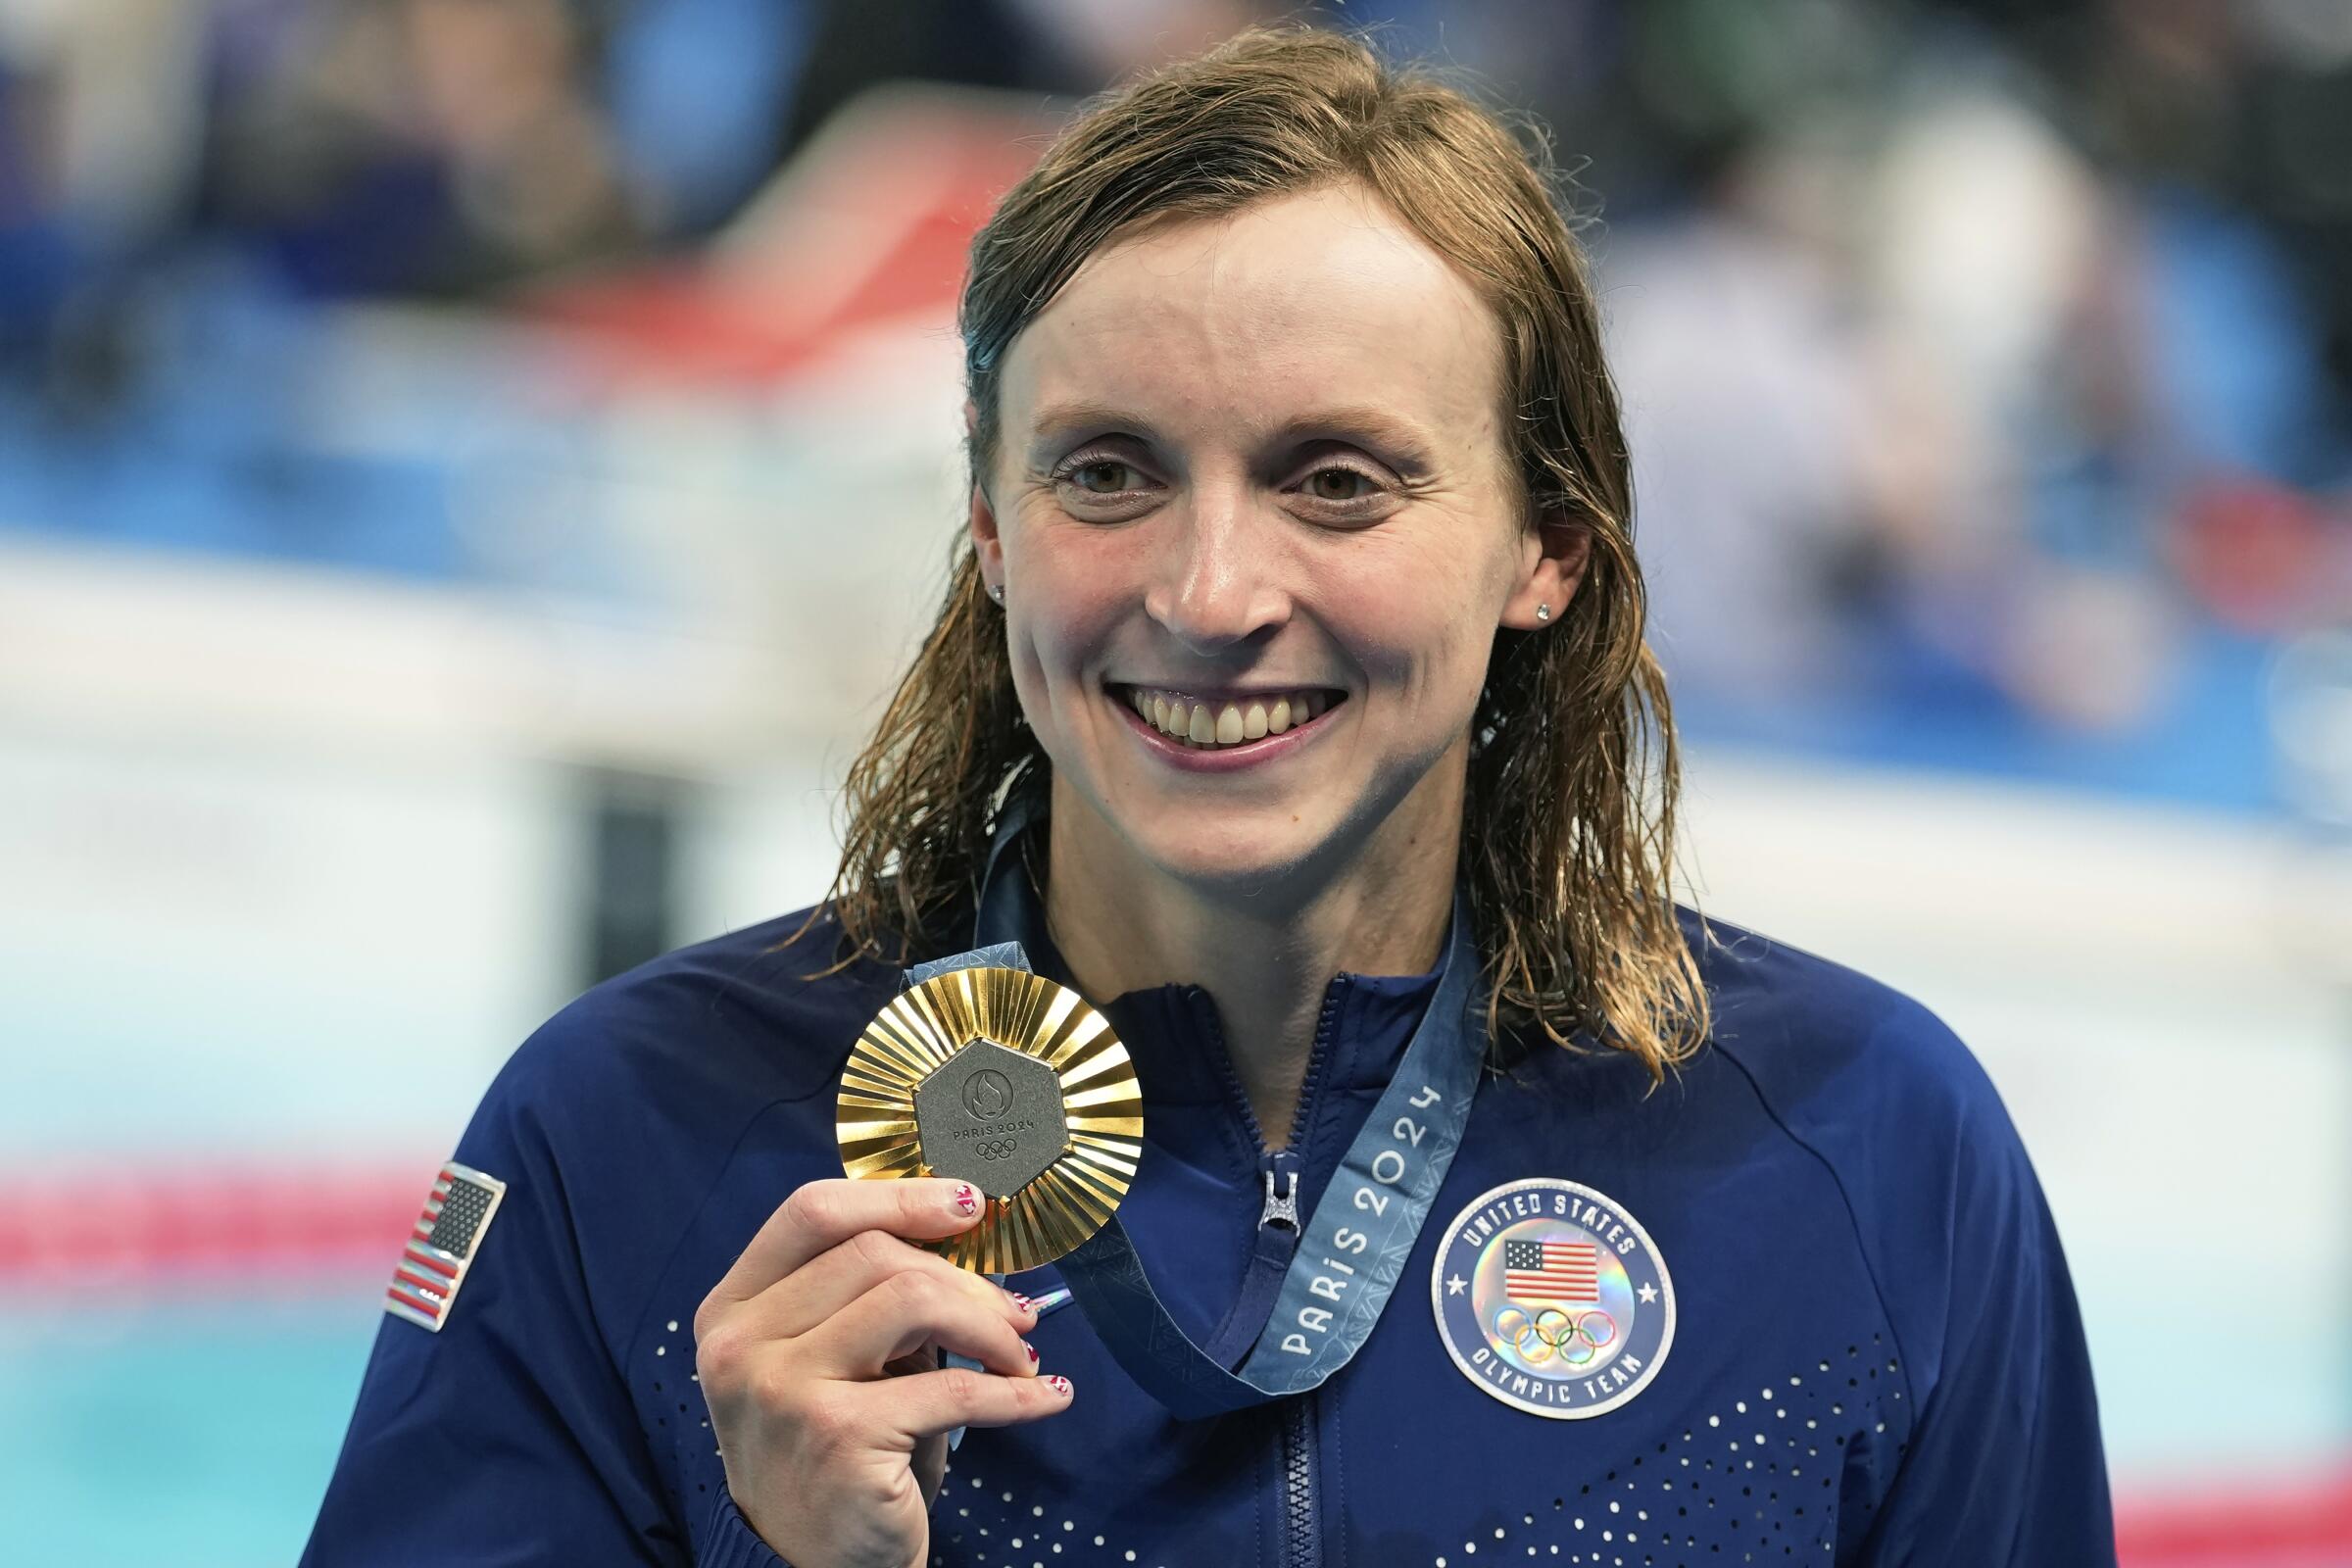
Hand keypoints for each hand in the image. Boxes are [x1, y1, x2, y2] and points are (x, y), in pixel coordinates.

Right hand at [694, 1177, 1073, 1567]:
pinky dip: (1017, 1391)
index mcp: (733, 1310)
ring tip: (1020, 1354)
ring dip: (988, 1325)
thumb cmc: (837, 1453)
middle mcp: (743, 1345)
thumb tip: (969, 1239)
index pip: (813, 1212)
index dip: (899, 1195)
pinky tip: (1048, 1394)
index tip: (969, 1205)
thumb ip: (871, 1298)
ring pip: (912, 1300)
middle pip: (874, 1252)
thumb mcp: (834, 1363)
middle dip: (963, 1276)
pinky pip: (955, 1388)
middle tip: (1014, 1311)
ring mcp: (783, 1390)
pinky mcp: (838, 1437)